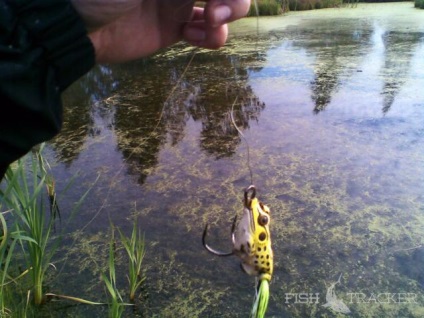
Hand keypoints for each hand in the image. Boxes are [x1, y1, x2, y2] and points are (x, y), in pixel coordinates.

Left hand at [71, 0, 250, 62]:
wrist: (79, 26)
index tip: (213, 1)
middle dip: (232, 1)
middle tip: (214, 13)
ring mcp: (178, 3)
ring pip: (221, 9)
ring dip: (225, 17)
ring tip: (209, 25)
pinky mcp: (174, 29)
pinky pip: (205, 32)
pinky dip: (210, 36)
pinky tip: (194, 37)